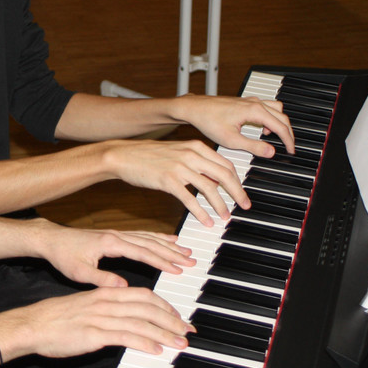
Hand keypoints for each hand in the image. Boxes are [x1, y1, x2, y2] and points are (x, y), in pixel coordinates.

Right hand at [0, 287, 194, 358]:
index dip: (165, 304)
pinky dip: (144, 343)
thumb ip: (108, 309)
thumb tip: (127, 319)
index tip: (178, 316)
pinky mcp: (94, 334)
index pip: (144, 294)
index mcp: (106, 292)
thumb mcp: (86, 306)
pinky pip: (125, 337)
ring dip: (165, 333)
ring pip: (142, 322)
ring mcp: (101, 317)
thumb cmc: (56, 318)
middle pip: (148, 306)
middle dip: (172, 319)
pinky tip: (156, 349)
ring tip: (180, 343)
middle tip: (188, 330)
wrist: (33, 324)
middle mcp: (106, 301)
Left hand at [34, 222, 194, 286]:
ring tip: (185, 250)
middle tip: (191, 259)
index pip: (142, 252)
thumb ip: (102, 278)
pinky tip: (166, 240)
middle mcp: (117, 236)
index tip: (178, 269)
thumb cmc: (63, 255)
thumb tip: (123, 286)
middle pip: (150, 243)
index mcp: (111, 244)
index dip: (161, 261)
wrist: (51, 239)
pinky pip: (141, 235)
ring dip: (167, 244)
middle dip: (172, 252)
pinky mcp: (114, 235)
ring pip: (148, 237)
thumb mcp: (79, 271)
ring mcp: (117, 234)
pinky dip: (156, 237)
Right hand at [104, 138, 246, 224]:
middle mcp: (191, 155)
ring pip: (210, 188)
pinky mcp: (168, 180)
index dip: (238, 181)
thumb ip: (196, 162)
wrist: (123, 155)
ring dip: (221, 205)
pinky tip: (205, 221)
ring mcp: (180, 167)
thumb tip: (213, 178)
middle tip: (243, 207)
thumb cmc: (148, 155)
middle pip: (224, 176)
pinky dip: (201, 212)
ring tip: (225, 217)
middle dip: (237, 194)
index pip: (226, 165)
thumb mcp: (177, 152)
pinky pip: (190, 199)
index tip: (242, 194)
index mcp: (196, 147)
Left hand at [171, 94, 295, 157]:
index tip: (291, 151)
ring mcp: (250, 100)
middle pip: (282, 116)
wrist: (194, 108)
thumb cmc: (209, 121)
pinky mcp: (245, 101)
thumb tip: (271, 152)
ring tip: (277, 138)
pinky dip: (271, 118)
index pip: (280, 126)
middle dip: (288, 132)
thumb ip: (253, 146)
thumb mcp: (231, 140)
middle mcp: (255, 102)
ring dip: (280, 123)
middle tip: (289, 147)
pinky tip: (262, 129)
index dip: (288, 140)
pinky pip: (267, 107)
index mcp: (255, 111)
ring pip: (276, 109)